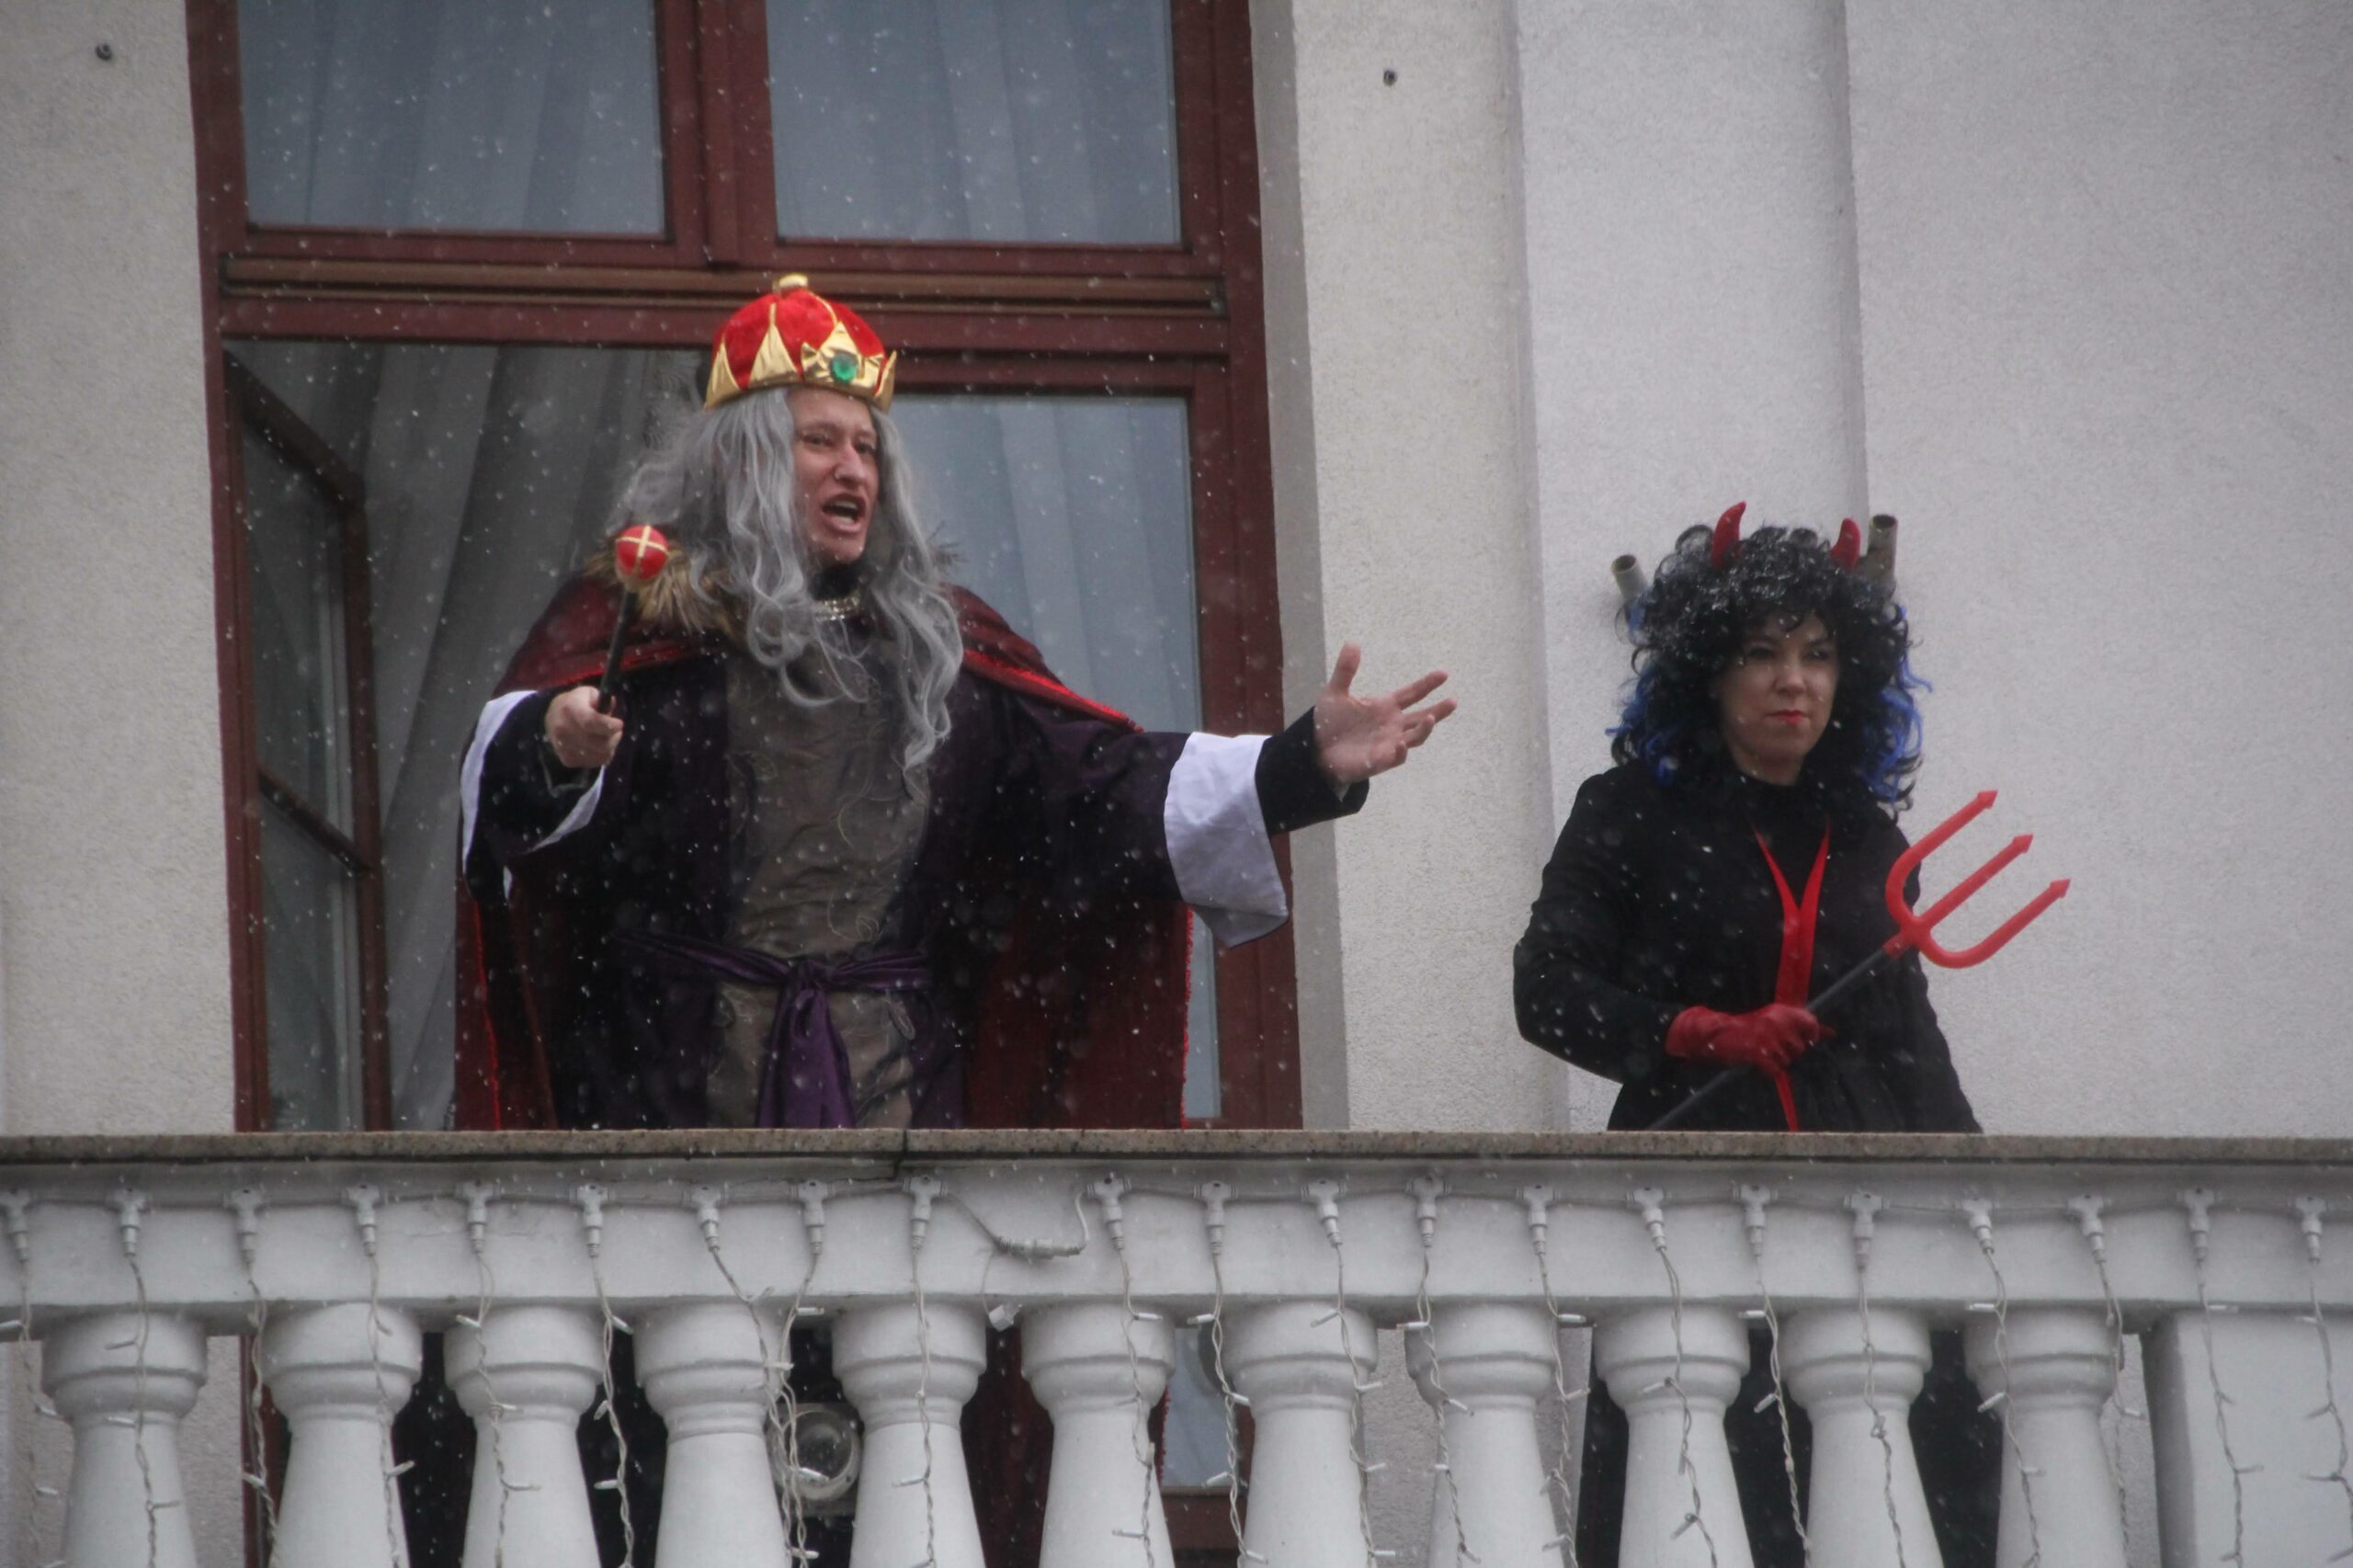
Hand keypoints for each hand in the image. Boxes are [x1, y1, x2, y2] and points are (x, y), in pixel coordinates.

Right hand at [545, 686, 623, 769]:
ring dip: (609, 748)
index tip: (620, 724)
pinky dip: (601, 756)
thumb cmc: (576, 703)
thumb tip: (612, 706)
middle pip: (599, 743)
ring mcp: (564, 747)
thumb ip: (602, 700)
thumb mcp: (589, 693)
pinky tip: (598, 746)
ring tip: (607, 738)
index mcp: (570, 709)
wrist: (553, 717)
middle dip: (614, 737)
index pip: (590, 722)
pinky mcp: (567, 760)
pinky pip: (593, 763)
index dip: (608, 725)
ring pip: (599, 755)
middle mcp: (564, 729)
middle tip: (616, 731)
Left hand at [1312, 642, 1455, 785]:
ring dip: (1424, 729)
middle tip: (1453, 701)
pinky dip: (1400, 751)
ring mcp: (1388, 743)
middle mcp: (1393, 724)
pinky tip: (1400, 743)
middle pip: (1422, 717)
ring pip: (1415, 737)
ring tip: (1430, 717)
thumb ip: (1346, 670)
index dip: (1428, 684)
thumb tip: (1352, 642)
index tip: (1444, 674)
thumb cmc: (1330, 722)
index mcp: (1385, 706)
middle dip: (1439, 710)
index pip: (1412, 693)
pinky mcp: (1379, 761)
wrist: (1316, 749)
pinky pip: (1396, 757)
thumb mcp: (1336, 692)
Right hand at [1664, 1004, 1823, 1073]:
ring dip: (1775, 1061)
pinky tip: (1757, 1062)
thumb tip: (1831, 1033)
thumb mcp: (1775, 1019)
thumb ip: (1803, 1026)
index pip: (1811, 1023)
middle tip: (1770, 1045)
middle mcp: (1777, 1022)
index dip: (1810, 1035)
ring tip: (1760, 1051)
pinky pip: (1775, 1070)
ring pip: (1786, 1061)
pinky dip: (1767, 1070)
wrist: (1714, 1033)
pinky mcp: (1758, 1053)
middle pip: (1799, 1048)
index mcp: (1782, 1011)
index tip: (1803, 1038)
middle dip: (1788, 1051)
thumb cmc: (1747, 1028)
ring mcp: (1768, 1038)